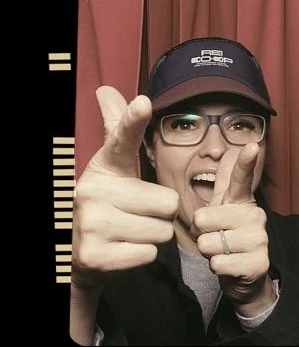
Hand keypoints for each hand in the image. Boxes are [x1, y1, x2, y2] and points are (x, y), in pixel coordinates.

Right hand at [72, 87, 178, 283]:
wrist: (81, 250)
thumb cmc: (107, 204)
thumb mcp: (111, 167)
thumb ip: (118, 130)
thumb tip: (107, 91)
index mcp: (104, 166)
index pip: (122, 138)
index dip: (133, 121)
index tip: (144, 104)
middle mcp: (92, 190)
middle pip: (168, 203)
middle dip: (161, 216)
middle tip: (137, 216)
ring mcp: (91, 223)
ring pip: (161, 232)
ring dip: (152, 237)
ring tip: (129, 233)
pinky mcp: (94, 254)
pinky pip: (148, 253)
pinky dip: (142, 255)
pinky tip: (122, 250)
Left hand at [193, 145, 274, 313]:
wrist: (245, 277)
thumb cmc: (227, 240)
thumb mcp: (223, 211)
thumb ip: (224, 183)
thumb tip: (229, 151)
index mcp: (242, 201)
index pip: (242, 177)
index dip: (246, 162)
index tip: (250, 146)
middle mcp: (255, 216)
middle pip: (204, 218)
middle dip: (201, 234)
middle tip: (216, 240)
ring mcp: (259, 239)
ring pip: (209, 243)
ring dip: (209, 253)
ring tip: (223, 253)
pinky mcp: (258, 263)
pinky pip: (219, 263)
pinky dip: (217, 268)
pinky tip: (228, 267)